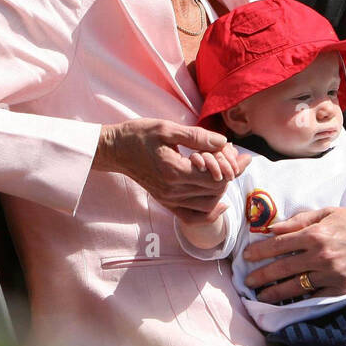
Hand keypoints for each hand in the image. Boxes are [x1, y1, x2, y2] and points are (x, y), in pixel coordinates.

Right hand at [94, 119, 245, 223]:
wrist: (114, 150)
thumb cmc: (139, 135)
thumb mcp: (167, 128)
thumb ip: (196, 136)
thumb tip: (223, 141)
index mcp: (174, 171)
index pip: (216, 177)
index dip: (230, 163)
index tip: (231, 148)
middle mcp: (172, 191)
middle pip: (216, 190)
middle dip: (228, 172)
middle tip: (227, 154)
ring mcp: (168, 199)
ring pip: (209, 204)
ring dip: (220, 188)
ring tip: (219, 168)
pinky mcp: (166, 202)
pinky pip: (193, 217)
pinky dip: (209, 212)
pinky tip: (220, 202)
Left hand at [242, 207, 345, 302]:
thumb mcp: (330, 213)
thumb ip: (300, 220)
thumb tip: (274, 228)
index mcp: (316, 234)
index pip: (279, 245)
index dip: (259, 251)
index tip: (247, 256)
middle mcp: (321, 256)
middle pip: (282, 268)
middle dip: (261, 275)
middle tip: (247, 280)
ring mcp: (331, 275)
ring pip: (295, 286)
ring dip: (274, 292)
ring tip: (261, 295)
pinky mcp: (340, 289)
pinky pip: (314, 295)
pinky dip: (299, 298)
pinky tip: (287, 300)